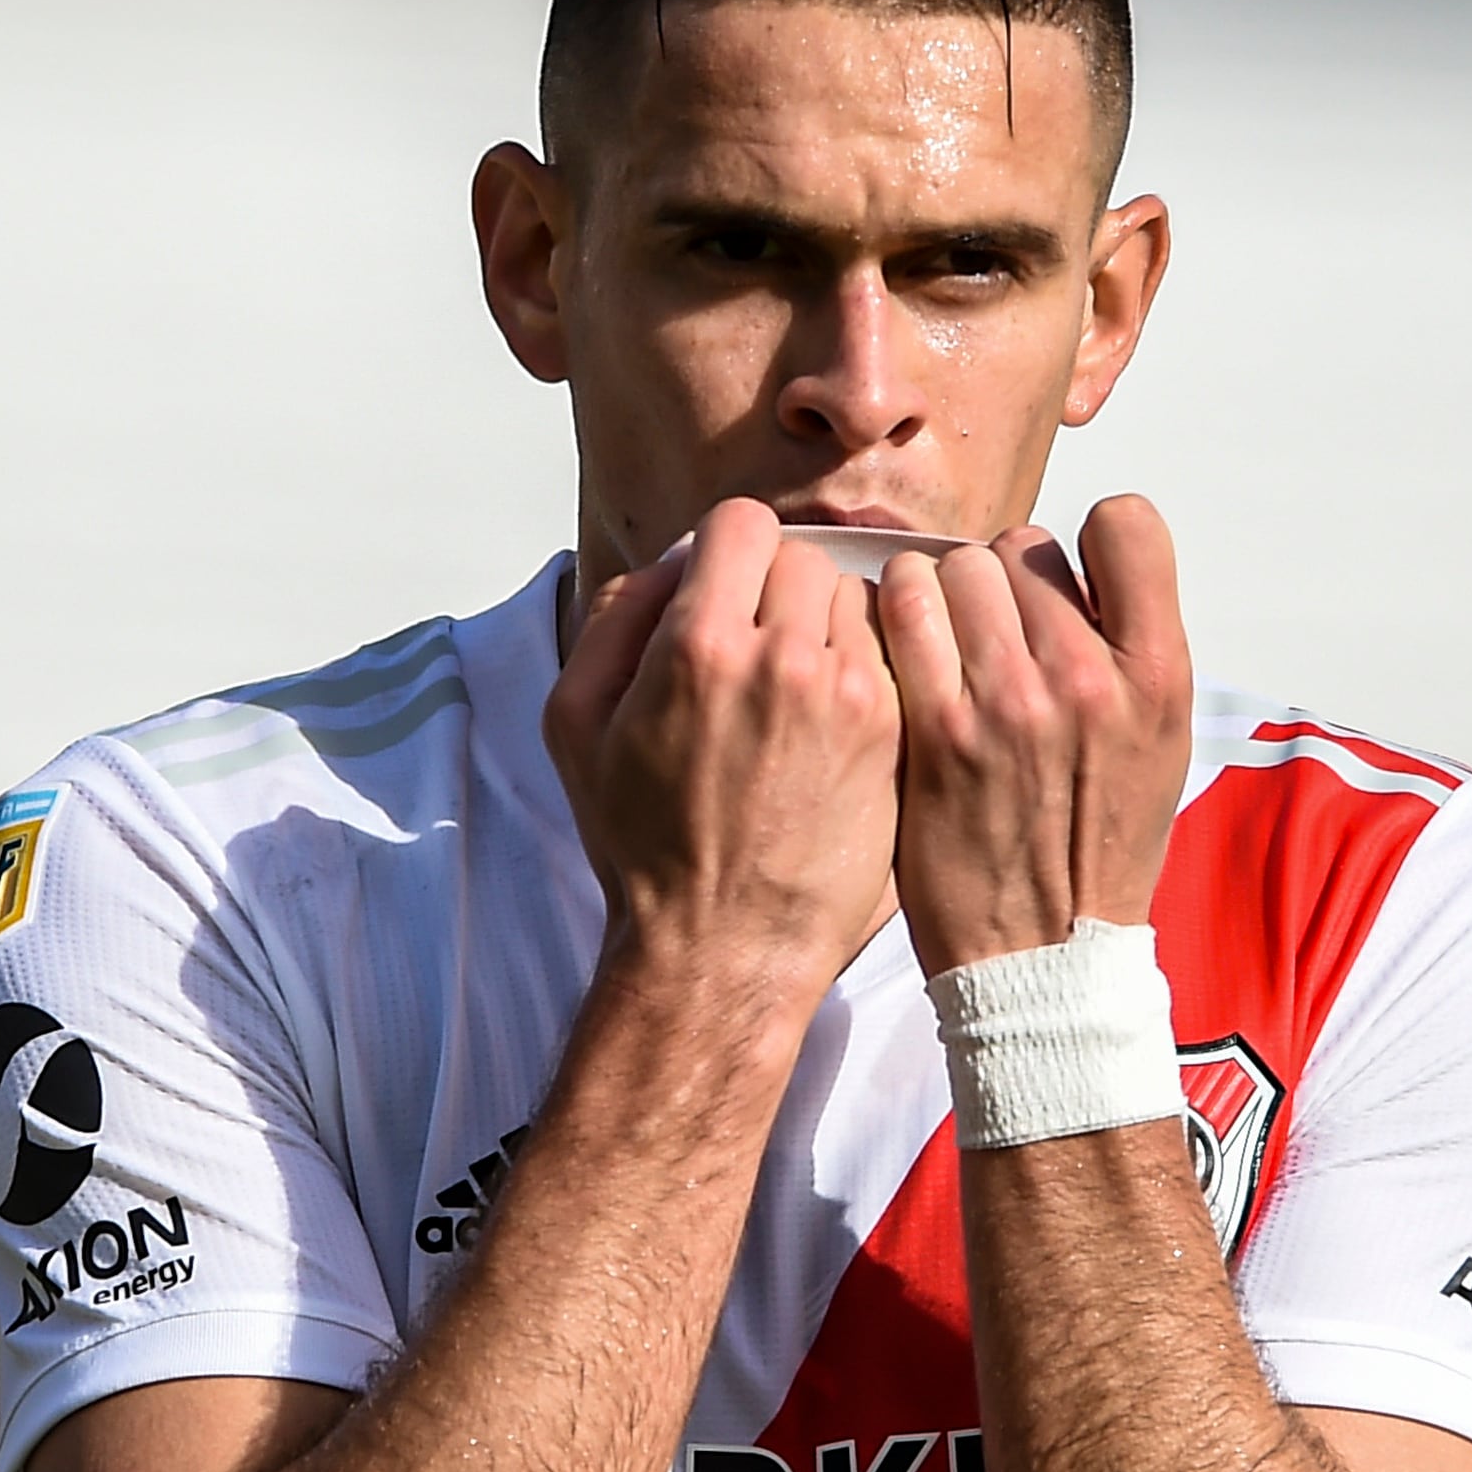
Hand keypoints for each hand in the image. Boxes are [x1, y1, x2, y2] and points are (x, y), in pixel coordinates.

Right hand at [546, 499, 904, 1004]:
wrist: (724, 947)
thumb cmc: (643, 847)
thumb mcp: (575, 727)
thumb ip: (612, 619)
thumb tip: (670, 567)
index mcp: (698, 645)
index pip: (742, 524)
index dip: (729, 552)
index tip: (726, 589)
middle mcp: (782, 658)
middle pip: (802, 557)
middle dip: (776, 591)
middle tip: (758, 649)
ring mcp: (850, 696)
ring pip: (856, 601)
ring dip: (829, 628)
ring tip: (798, 690)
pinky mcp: (896, 735)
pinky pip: (892, 656)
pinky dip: (867, 671)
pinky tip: (835, 722)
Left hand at [875, 496, 1194, 976]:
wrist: (1044, 953)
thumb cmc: (1096, 847)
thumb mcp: (1158, 741)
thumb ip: (1129, 648)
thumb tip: (1080, 565)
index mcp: (1159, 675)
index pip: (1128, 523)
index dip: (1089, 540)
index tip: (1068, 577)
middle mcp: (1089, 678)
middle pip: (1023, 545)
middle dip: (1003, 582)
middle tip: (994, 638)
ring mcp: (1009, 702)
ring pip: (957, 567)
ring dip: (943, 595)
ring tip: (947, 646)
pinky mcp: (936, 731)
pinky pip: (903, 610)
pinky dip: (896, 614)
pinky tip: (904, 652)